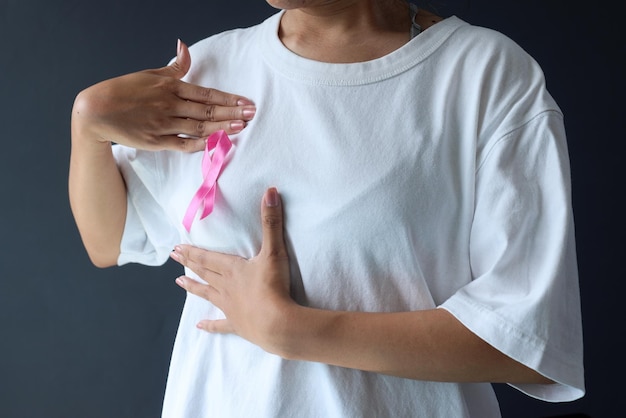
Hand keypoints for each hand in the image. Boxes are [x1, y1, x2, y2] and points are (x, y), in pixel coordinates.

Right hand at [72, 39, 255, 152]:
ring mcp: (164, 124)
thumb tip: (184, 46)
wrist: (96, 111)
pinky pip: (184, 144)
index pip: (207, 93)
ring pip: (199, 127)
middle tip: (252, 114)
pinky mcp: (157, 141)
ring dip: (221, 127)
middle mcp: (170, 105)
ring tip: (241, 127)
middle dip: (232, 112)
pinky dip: (201, 144)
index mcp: (170, 88)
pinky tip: (217, 142)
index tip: (246, 102)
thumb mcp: (150, 74)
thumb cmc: (124, 90)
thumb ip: (174, 67)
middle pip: (208, 110)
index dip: (229, 98)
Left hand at [170, 188, 293, 352]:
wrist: (277, 323)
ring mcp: (229, 307)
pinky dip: (210, 325)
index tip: (177, 247)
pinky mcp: (237, 324)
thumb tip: (270, 191)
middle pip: (204, 272)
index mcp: (232, 269)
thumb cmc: (274, 286)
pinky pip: (220, 325)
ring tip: (179, 283)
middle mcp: (226, 287)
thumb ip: (271, 222)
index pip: (208, 257)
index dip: (193, 251)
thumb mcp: (274, 251)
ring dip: (193, 287)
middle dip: (189, 263)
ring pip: (207, 294)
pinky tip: (199, 327)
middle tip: (173, 257)